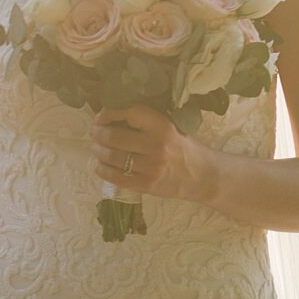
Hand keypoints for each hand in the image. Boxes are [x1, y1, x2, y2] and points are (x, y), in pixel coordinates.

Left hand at [92, 104, 213, 202]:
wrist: (203, 175)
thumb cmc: (182, 147)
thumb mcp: (169, 126)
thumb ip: (144, 121)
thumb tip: (110, 114)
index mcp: (163, 126)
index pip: (129, 113)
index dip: (109, 113)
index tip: (101, 116)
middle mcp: (156, 146)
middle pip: (113, 136)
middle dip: (98, 133)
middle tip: (95, 132)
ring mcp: (151, 168)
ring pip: (111, 156)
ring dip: (97, 150)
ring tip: (96, 147)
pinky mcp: (146, 185)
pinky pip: (115, 176)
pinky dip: (102, 169)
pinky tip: (99, 164)